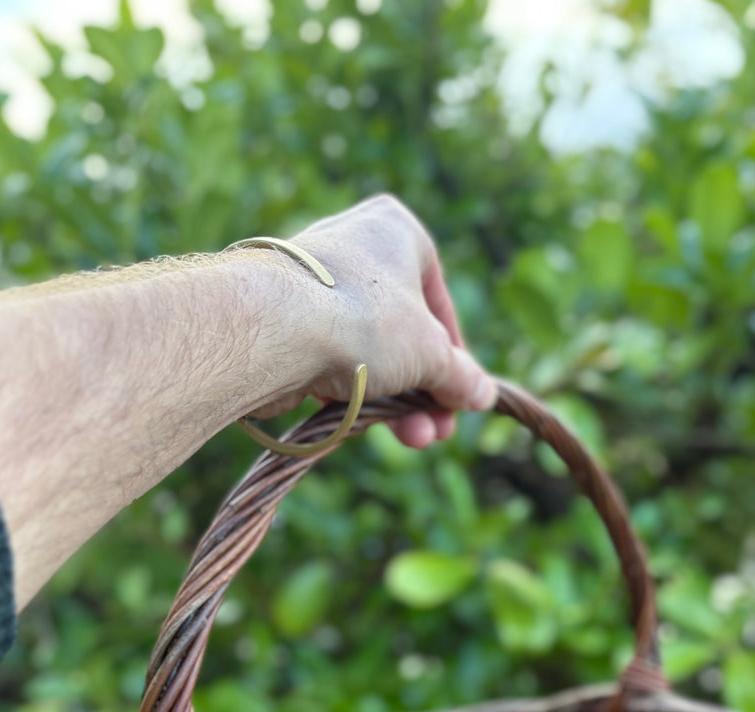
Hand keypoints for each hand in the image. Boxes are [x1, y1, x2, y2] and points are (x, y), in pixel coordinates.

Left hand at [251, 195, 496, 447]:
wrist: (272, 330)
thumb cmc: (364, 322)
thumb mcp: (431, 355)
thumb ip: (460, 377)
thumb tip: (482, 395)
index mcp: (396, 231)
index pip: (438, 302)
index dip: (454, 358)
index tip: (461, 399)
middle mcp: (354, 247)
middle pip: (403, 334)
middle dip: (424, 391)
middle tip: (437, 431)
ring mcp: (316, 285)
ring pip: (368, 353)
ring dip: (394, 401)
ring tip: (411, 438)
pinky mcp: (286, 322)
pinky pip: (333, 361)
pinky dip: (352, 393)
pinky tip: (362, 424)